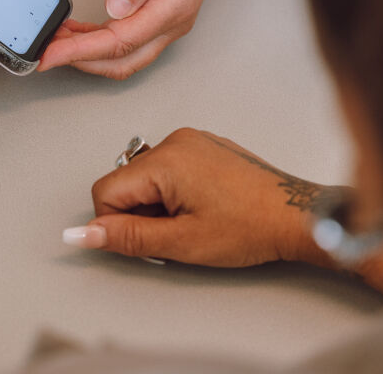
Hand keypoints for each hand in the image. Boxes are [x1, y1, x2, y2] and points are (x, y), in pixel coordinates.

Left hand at [39, 0, 252, 78]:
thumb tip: (117, 8)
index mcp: (174, 6)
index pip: (120, 41)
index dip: (81, 51)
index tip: (52, 54)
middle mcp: (174, 20)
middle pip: (123, 60)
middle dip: (81, 60)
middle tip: (46, 52)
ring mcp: (169, 20)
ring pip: (125, 55)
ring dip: (90, 54)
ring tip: (58, 40)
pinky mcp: (162, 13)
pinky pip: (129, 40)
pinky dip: (101, 42)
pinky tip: (81, 33)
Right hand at [64, 128, 336, 266]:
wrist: (297, 216)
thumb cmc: (250, 227)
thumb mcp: (182, 242)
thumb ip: (127, 236)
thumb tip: (84, 234)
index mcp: (164, 160)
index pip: (105, 190)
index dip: (117, 223)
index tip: (146, 240)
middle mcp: (175, 141)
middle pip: (126, 181)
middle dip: (141, 213)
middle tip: (177, 233)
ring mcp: (192, 140)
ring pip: (147, 176)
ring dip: (158, 203)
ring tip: (195, 221)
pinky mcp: (206, 146)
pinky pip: (170, 167)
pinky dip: (176, 192)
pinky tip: (205, 208)